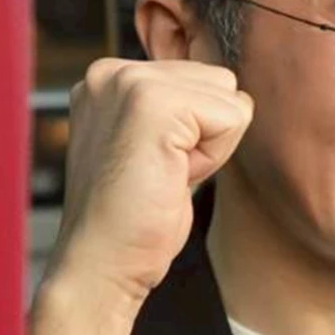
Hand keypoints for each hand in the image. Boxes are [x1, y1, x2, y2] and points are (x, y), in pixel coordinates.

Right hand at [48, 58, 253, 302]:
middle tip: (160, 173)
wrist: (100, 264)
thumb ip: (178, 109)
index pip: (200, 77)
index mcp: (109, 78)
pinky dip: (214, 156)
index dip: (196, 130)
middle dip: (206, 133)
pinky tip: (170, 177)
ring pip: (228, 95)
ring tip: (163, 173)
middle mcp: (112, 70)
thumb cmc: (131, 219)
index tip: (154, 164)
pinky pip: (232, 116)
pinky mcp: (153, 102)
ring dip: (210, 145)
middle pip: (219, 79)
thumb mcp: (154, 146)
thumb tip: (234, 94)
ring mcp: (129, 81)